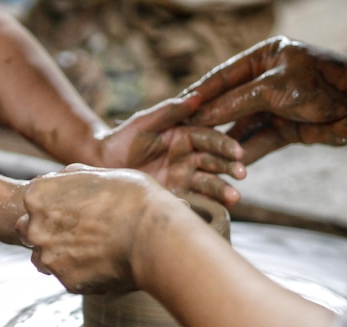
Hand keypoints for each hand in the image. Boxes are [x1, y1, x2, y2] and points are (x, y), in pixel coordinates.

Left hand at [16, 164, 169, 293]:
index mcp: (38, 195)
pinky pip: (69, 277)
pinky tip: (106, 263)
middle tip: (82, 229)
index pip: (33, 201)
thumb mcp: (101, 173)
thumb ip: (73, 177)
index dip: (54, 204)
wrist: (154, 237)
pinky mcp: (67, 282)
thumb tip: (62, 178)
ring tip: (95, 248)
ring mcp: (49, 257)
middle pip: (30, 231)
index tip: (75, 208)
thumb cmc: (134, 198)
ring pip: (45, 258)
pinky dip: (82, 272)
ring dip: (62, 255)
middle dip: (49, 231)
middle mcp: (35, 227)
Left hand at [99, 92, 245, 205]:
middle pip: (215, 161)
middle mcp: (190, 156)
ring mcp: (185, 176)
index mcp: (186, 135)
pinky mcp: (177, 194)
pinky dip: (206, 204)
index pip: (210, 139)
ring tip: (235, 198)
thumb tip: (197, 96)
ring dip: (223, 189)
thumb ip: (170, 111)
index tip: (237, 152)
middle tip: (242, 174)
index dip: (224, 145)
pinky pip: (194, 199)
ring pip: (209, 182)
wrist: (104, 164)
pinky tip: (217, 210)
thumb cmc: (124, 137)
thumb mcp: (145, 122)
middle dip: (230, 168)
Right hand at [183, 36, 346, 163]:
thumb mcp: (272, 89)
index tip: (178, 109)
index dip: (200, 94)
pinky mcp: (286, 128)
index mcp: (263, 57)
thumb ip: (235, 101)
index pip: (222, 77)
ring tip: (203, 154)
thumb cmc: (321, 84)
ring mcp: (276, 105)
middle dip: (209, 120)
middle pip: (230, 102)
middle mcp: (267, 80)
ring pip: (243, 125)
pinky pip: (259, 140)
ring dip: (227, 140)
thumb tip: (200, 115)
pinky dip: (247, 152)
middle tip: (183, 135)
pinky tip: (230, 163)